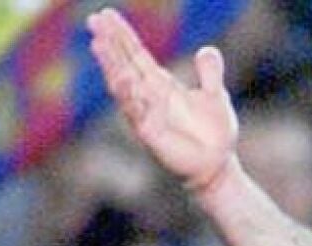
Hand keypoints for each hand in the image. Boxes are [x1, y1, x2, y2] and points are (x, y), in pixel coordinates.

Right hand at [87, 8, 238, 195]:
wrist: (217, 165)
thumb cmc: (213, 132)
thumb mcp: (215, 96)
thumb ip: (210, 73)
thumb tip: (207, 49)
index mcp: (160, 84)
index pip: (135, 54)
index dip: (121, 35)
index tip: (105, 14)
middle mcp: (147, 96)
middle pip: (123, 64)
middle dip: (109, 42)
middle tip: (94, 19)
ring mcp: (146, 114)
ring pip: (123, 85)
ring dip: (111, 65)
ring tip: (99, 43)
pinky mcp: (150, 133)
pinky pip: (138, 112)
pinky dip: (132, 97)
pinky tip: (125, 79)